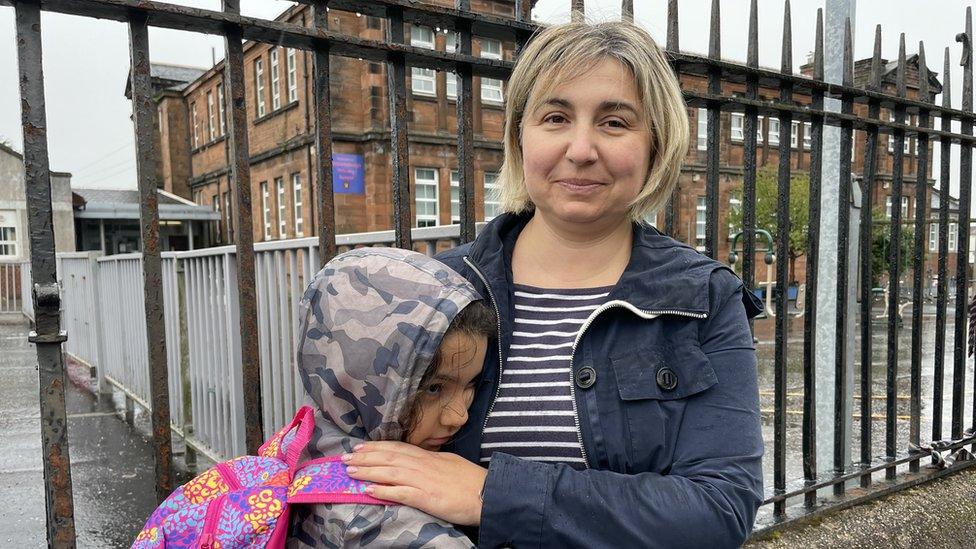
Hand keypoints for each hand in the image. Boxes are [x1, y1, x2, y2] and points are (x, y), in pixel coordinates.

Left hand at [342, 441, 486, 525]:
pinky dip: (382, 490)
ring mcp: (423, 480)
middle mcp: (422, 465)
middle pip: (388, 457)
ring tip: (350, 471)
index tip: (360, 447)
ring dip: (367, 471)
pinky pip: (399, 492)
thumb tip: (417, 459)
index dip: (376, 447)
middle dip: (365, 457)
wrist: (487, 494)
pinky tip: (368, 490)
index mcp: (428, 457)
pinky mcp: (425, 497)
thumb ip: (431, 461)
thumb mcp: (449, 463)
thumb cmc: (470, 480)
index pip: (397, 448)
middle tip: (345, 457)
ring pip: (389, 472)